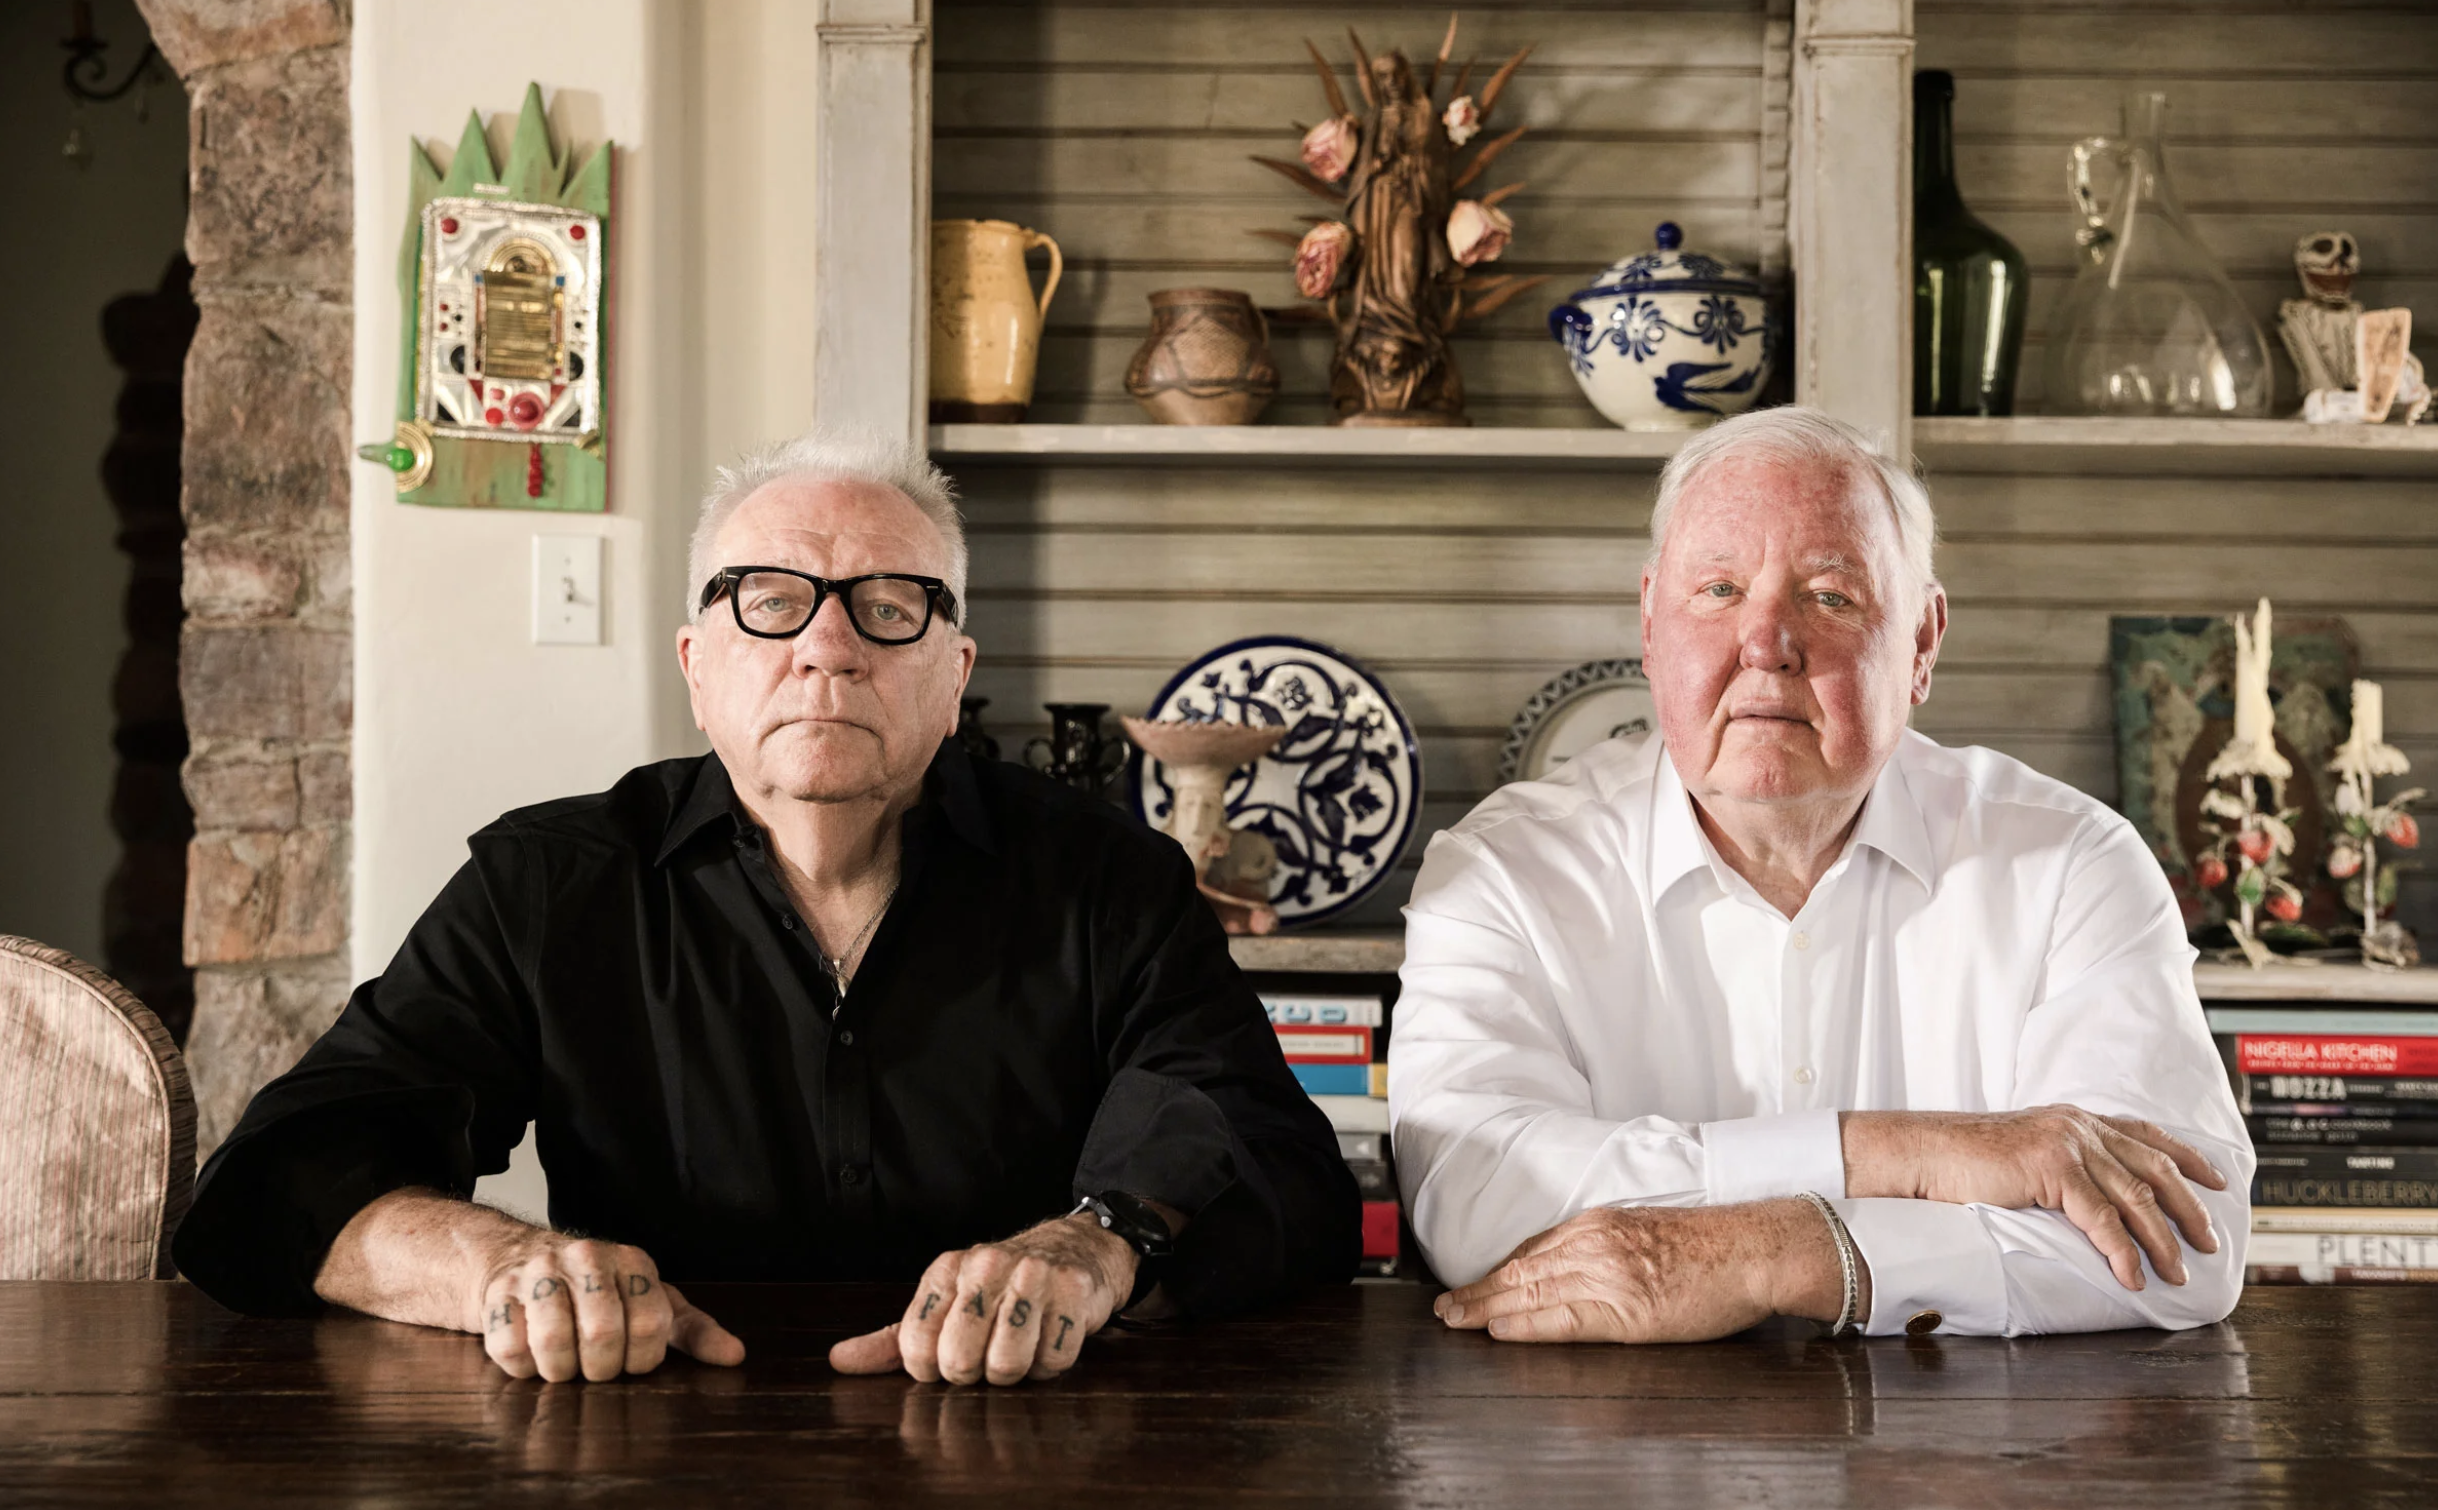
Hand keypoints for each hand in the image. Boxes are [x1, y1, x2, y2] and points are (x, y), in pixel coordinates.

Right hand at [313, 1190, 743, 1382]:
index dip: (642, 1358)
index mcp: (632, 1262)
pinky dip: (524, 1367)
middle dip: (601, 1369)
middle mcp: (587, 1257)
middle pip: (602, 1336)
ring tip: (566, 1363)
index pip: (651, 1325)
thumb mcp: (650, 1303)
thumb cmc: (599, 1293)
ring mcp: (538, 1273)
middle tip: (596, 1367)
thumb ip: (692, 1331)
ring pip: (552, 1345)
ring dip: (560, 1371)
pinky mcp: (496, 1294)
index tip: (633, 1359)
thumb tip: (735, 1356)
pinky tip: (533, 1354)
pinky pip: (510, 1351)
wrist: (519, 1260)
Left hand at [829, 1213, 1137, 1385]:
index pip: (915, 1346)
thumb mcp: (943, 1307)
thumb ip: (891, 1340)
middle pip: (959, 1360)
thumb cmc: (999, 1289)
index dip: (931, 1370)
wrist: (1073, 1249)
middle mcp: (986, 1265)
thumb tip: (838, 1360)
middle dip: (973, 1373)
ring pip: (1006, 1365)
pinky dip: (1050, 1365)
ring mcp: (1032, 1275)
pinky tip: (1048, 1339)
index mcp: (946, 1270)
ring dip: (1015, 1371)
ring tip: (1020, 1347)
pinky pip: (1053, 1361)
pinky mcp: (1073, 1290)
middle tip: (986, 1358)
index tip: (947, 1360)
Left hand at [1434, 1199, 1844, 1343]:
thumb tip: (1570, 1264)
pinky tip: (1502, 1330)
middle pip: (1522, 1270)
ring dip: (1488, 1308)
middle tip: (1446, 1310)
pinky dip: (1527, 1325)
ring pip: (1533, 1292)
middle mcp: (1595, 1244)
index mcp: (1598, 1224)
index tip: (1470, 1286)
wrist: (1753, 1249)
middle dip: (1478, 1291)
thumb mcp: (1643, 1230)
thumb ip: (1604, 1244)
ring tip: (1458, 1321)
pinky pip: (1564, 1319)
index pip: (1531, 1250)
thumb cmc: (1710, 1245)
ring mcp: (1609, 1275)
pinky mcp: (1627, 1308)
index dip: (1496, 1272)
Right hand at [1843, 1106, 2227, 1290]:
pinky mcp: (2053, 1168)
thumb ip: (2062, 1165)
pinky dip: (2123, 1253)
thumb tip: (2091, 1202)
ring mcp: (2068, 1143)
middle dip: (2189, 1207)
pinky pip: (2102, 1219)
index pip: (2147, 1134)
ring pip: (2135, 1197)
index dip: (2188, 1157)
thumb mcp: (2026, 1153)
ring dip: (2162, 1241)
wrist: (1925, 1153)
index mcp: (2075, 1120)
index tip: (2217, 1180)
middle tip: (2210, 1241)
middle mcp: (2079, 1125)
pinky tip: (2132, 1277)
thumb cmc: (1964, 1161)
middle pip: (2154, 1167)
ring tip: (2177, 1273)